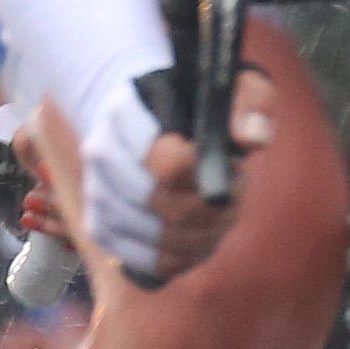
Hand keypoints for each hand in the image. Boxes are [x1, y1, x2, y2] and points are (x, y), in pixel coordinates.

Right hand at [34, 66, 272, 285]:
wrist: (153, 120)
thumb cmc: (198, 104)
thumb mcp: (234, 88)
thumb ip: (251, 104)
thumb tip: (252, 138)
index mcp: (127, 110)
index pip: (167, 162)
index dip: (209, 174)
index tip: (235, 165)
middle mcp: (100, 151)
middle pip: (162, 204)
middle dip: (212, 209)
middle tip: (236, 195)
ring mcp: (96, 192)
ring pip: (157, 237)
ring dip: (203, 235)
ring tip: (223, 214)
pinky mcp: (100, 227)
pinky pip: (147, 261)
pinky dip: (184, 257)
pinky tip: (202, 237)